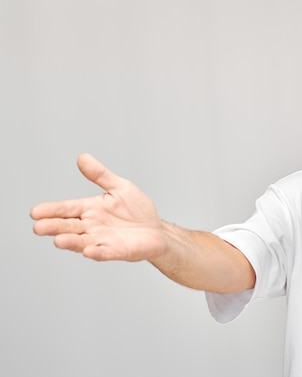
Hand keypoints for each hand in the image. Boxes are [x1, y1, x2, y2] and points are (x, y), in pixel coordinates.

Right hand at [31, 154, 164, 261]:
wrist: (156, 230)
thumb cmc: (137, 210)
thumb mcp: (120, 187)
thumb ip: (101, 175)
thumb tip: (83, 158)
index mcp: (90, 209)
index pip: (67, 209)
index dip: (51, 210)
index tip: (35, 212)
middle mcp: (91, 226)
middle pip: (68, 226)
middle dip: (53, 227)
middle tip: (38, 227)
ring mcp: (102, 240)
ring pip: (81, 241)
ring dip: (70, 242)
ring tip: (58, 240)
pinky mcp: (116, 251)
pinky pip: (104, 252)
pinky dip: (96, 252)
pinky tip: (88, 251)